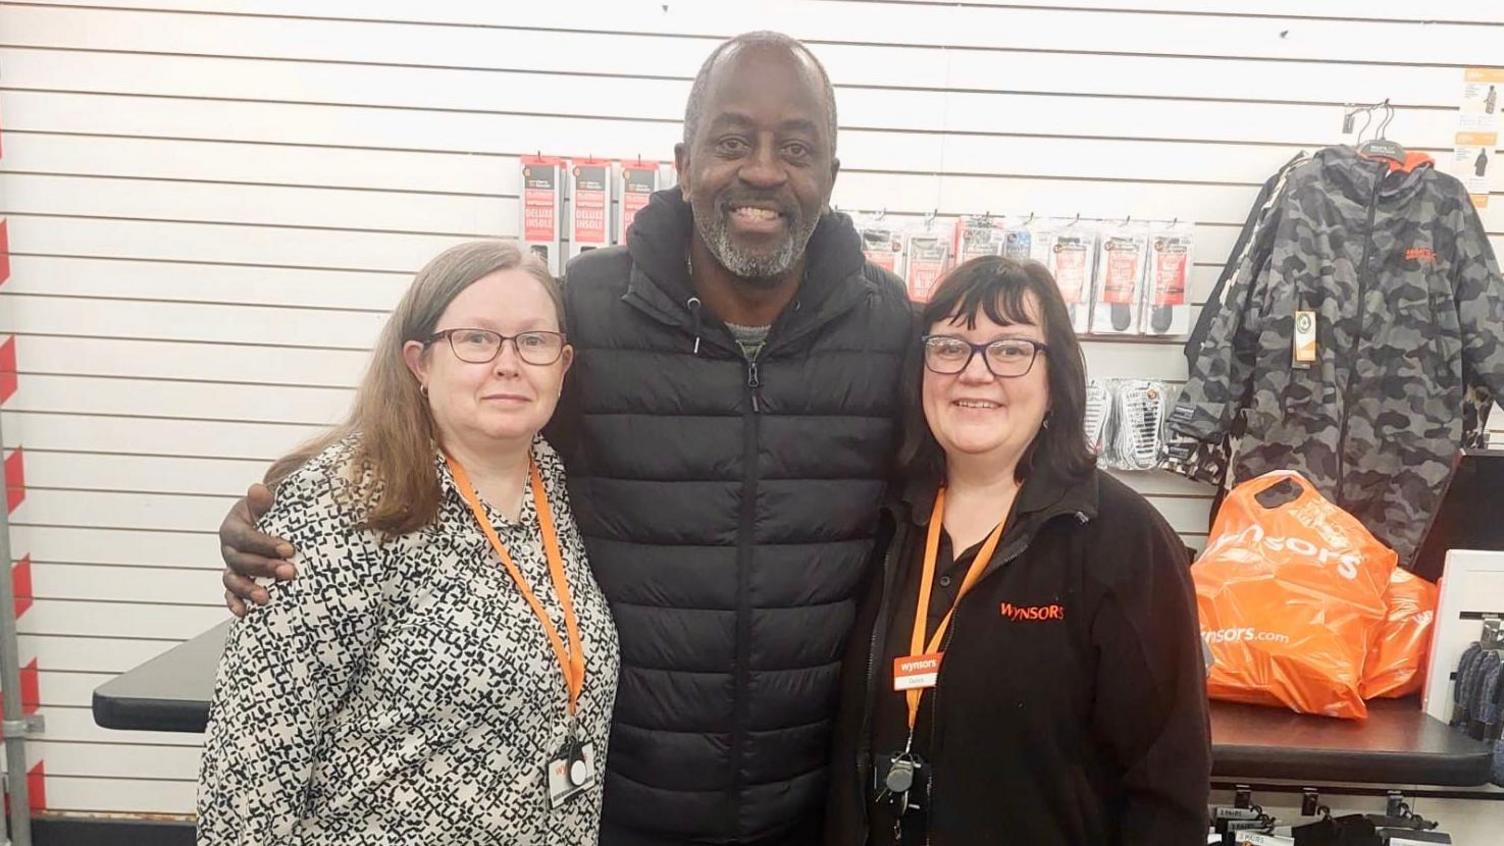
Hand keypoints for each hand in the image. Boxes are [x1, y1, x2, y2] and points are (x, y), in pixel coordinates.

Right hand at [220, 482, 294, 616]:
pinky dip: (235, 603)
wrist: (273, 523)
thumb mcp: (269, 503)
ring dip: (248, 589)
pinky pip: (230, 594)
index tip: (289, 549)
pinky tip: (244, 612)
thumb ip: (264, 499)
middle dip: (265, 568)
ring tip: (267, 597)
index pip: (246, 537)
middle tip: (291, 572)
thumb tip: (257, 489)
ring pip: (232, 579)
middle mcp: (229, 548)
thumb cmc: (273, 512)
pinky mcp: (236, 582)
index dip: (265, 544)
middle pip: (240, 560)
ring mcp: (231, 566)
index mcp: (233, 526)